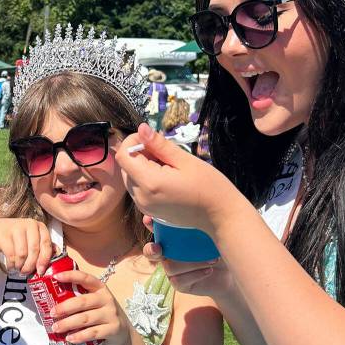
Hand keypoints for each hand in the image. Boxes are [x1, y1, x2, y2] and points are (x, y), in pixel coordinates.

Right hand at [0, 218, 54, 275]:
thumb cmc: (17, 238)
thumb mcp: (32, 239)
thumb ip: (44, 245)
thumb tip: (58, 254)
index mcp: (39, 226)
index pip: (47, 244)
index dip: (45, 259)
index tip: (41, 271)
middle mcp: (29, 224)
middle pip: (34, 250)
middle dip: (31, 265)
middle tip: (26, 273)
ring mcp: (16, 228)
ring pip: (22, 254)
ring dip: (20, 266)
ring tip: (18, 269)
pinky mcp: (4, 235)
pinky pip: (11, 255)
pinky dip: (11, 264)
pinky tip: (11, 266)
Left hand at [49, 270, 131, 344]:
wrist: (121, 332)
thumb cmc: (101, 314)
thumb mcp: (94, 303)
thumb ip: (79, 299)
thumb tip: (50, 301)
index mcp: (100, 288)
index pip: (85, 278)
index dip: (71, 276)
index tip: (56, 277)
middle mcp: (106, 299)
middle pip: (83, 301)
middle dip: (65, 307)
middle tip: (52, 313)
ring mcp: (111, 314)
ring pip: (86, 318)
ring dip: (68, 324)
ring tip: (56, 328)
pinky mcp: (113, 329)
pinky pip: (93, 332)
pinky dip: (80, 336)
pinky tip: (69, 338)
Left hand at [117, 124, 235, 230]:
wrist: (221, 216)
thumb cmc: (209, 186)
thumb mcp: (185, 160)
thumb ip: (160, 145)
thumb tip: (141, 128)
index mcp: (149, 183)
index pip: (123, 156)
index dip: (132, 142)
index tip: (151, 139)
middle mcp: (141, 197)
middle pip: (126, 167)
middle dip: (139, 154)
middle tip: (164, 152)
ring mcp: (144, 207)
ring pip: (131, 178)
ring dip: (143, 167)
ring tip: (168, 165)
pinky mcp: (149, 212)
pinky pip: (138, 190)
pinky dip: (146, 179)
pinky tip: (166, 178)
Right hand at [140, 214, 231, 298]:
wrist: (231, 271)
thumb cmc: (221, 247)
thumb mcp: (214, 233)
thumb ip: (203, 224)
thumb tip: (198, 212)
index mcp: (173, 238)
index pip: (156, 229)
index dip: (150, 224)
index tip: (148, 219)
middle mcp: (169, 254)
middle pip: (151, 252)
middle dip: (151, 249)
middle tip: (157, 248)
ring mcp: (173, 270)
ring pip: (170, 267)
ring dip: (191, 263)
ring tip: (212, 259)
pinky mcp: (180, 284)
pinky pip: (178, 280)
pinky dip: (195, 274)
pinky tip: (209, 270)